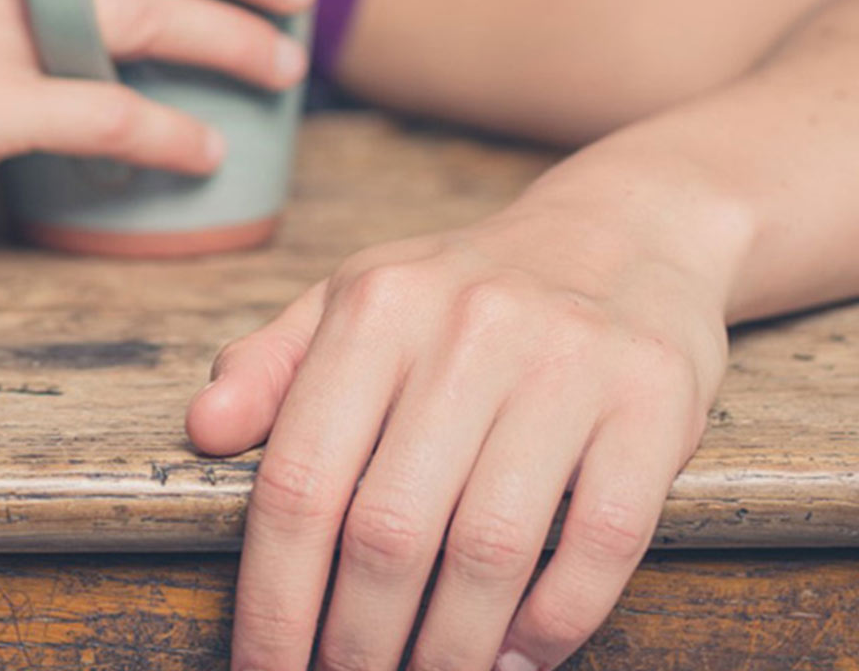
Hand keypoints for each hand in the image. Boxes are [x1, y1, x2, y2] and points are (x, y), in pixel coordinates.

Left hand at [186, 193, 737, 669]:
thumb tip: (202, 430)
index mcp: (376, 308)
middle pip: (389, 531)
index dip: (274, 596)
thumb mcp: (353, 299)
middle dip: (356, 641)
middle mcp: (468, 329)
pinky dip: (556, 619)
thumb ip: (271, 366)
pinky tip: (520, 655)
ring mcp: (569, 364)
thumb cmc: (461, 290)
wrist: (624, 231)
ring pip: (492, 550)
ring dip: (450, 648)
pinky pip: (603, 540)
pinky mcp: (656, 402)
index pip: (301, 480)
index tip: (263, 667)